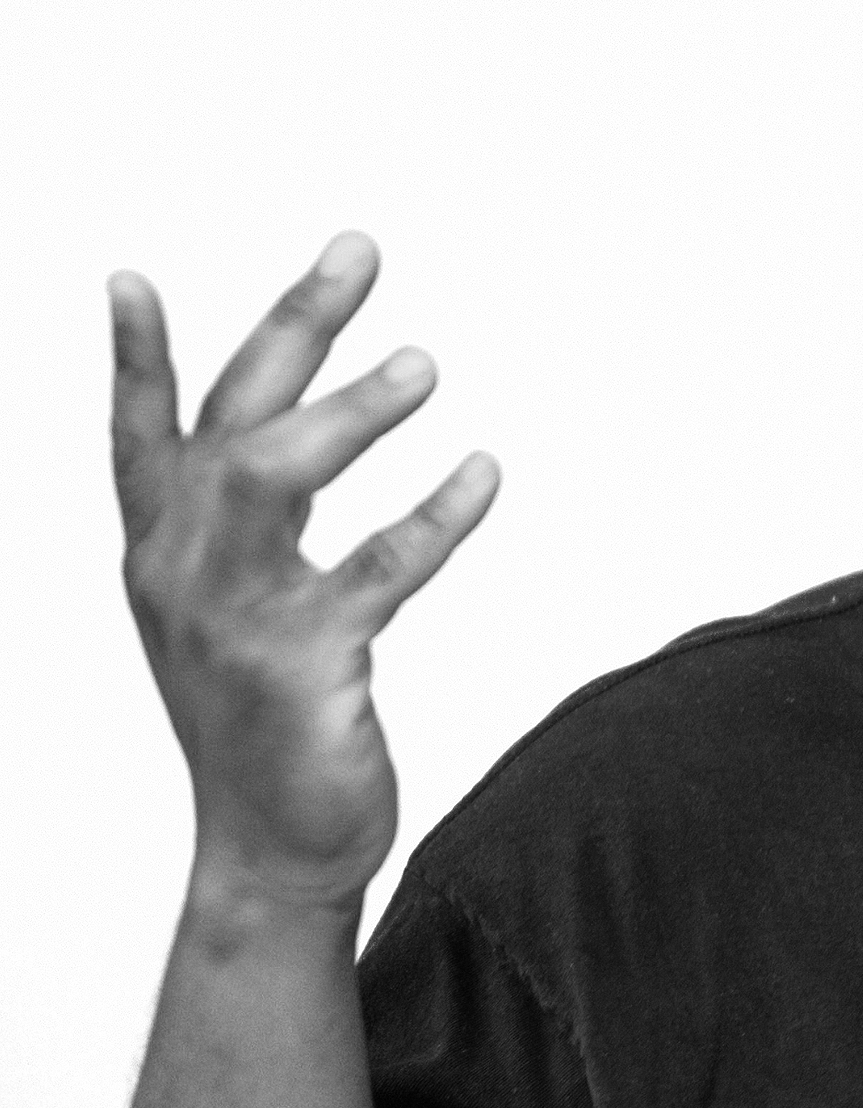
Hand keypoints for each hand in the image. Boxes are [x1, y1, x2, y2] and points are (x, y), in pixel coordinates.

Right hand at [112, 234, 497, 913]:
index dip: (135, 360)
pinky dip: (437, 517)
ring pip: (273, 474)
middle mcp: (182, 575)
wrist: (271, 856)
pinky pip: (379, 572)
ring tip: (426, 364)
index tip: (133, 277)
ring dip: (351, 411)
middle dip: (291, 325)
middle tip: (359, 252)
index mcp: (161, 561)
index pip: (137, 440)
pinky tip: (484, 475)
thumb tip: (280, 443)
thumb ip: (244, 536)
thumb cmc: (265, 734)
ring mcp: (235, 617)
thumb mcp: (230, 623)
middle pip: (227, 420)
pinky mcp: (301, 664)